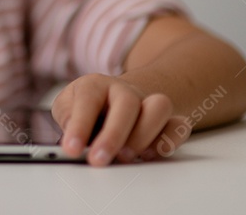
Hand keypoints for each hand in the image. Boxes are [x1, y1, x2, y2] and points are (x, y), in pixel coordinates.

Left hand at [52, 73, 191, 165]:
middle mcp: (124, 91)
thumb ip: (67, 119)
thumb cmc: (86, 106)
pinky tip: (150, 156)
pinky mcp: (167, 120)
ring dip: (144, 135)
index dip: (79, 126)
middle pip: (127, 103)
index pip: (88, 100)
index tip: (71, 149)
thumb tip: (73, 139)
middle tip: (99, 159)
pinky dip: (169, 141)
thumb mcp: (66, 107)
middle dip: (113, 135)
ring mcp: (148, 103)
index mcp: (96, 84)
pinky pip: (179, 126)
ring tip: (125, 157)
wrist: (113, 98)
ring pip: (159, 107)